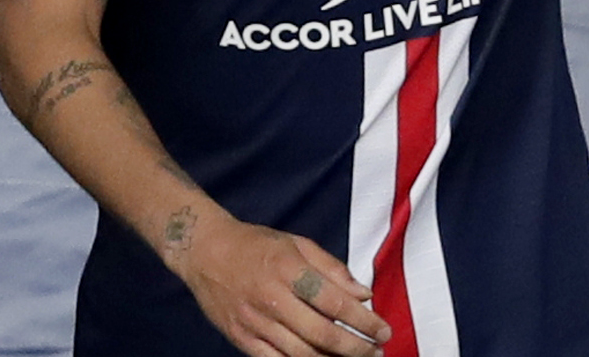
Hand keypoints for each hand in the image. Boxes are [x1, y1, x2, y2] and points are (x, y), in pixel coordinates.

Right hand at [168, 212, 390, 355]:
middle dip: (355, 348)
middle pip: (321, 334)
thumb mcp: (299, 244)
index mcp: (289, 270)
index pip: (335, 303)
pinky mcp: (240, 338)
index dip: (364, 321)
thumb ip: (333, 269)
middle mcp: (271, 299)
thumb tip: (364, 295)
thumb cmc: (257, 245)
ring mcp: (254, 322)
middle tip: (376, 352)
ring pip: (300, 353)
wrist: (204, 252)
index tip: (384, 331)